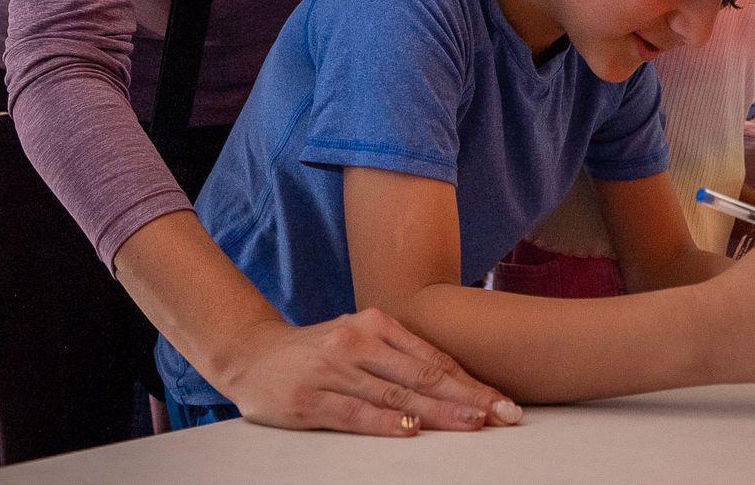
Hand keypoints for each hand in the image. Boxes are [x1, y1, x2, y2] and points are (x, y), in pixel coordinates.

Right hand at [217, 310, 520, 435]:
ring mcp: (332, 370)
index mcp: (374, 324)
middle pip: (422, 375)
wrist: (251, 354)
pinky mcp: (309, 399)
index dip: (470, 382)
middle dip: (467, 398)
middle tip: (502, 415)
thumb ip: (398, 357)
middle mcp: (357, 343)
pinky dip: (385, 422)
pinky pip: (354, 413)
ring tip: (472, 424)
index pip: (433, 358)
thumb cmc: (316, 353)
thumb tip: (456, 385)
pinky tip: (410, 429)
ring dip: (438, 412)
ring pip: (395, 394)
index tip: (502, 401)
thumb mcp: (358, 341)